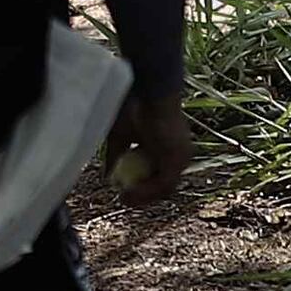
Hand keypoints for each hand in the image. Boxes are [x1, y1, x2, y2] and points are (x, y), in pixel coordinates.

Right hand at [105, 92, 194, 208]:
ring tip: (124, 198)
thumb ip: (116, 156)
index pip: (160, 173)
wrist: (146, 91)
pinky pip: (162, 184)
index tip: (125, 191)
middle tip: (124, 198)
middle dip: (144, 194)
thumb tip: (108, 176)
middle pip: (165, 183)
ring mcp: (181, 156)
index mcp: (169, 145)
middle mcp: (180, 153)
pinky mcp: (177, 159)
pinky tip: (128, 193)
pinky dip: (145, 191)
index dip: (143, 185)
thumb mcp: (120, 136)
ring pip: (164, 186)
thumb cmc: (134, 105)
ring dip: (144, 196)